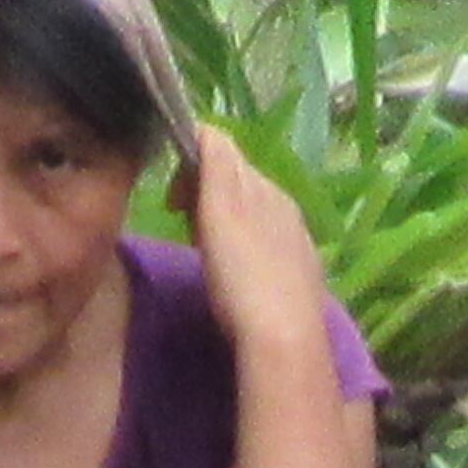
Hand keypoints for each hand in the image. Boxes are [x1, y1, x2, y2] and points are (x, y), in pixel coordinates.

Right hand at [176, 128, 343, 379]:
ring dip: (219, 214)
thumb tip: (204, 126)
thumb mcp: (221, 215)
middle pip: (237, 177)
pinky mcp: (299, 269)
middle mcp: (285, 204)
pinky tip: (233, 268)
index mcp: (265, 187)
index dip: (189, 162)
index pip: (224, 149)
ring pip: (251, 207)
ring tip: (199, 244)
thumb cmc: (242, 278)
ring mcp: (295, 237)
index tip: (169, 199)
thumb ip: (215, 167)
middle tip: (178, 220)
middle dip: (202, 187)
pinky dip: (240, 239)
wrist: (284, 341)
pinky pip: (264, 236)